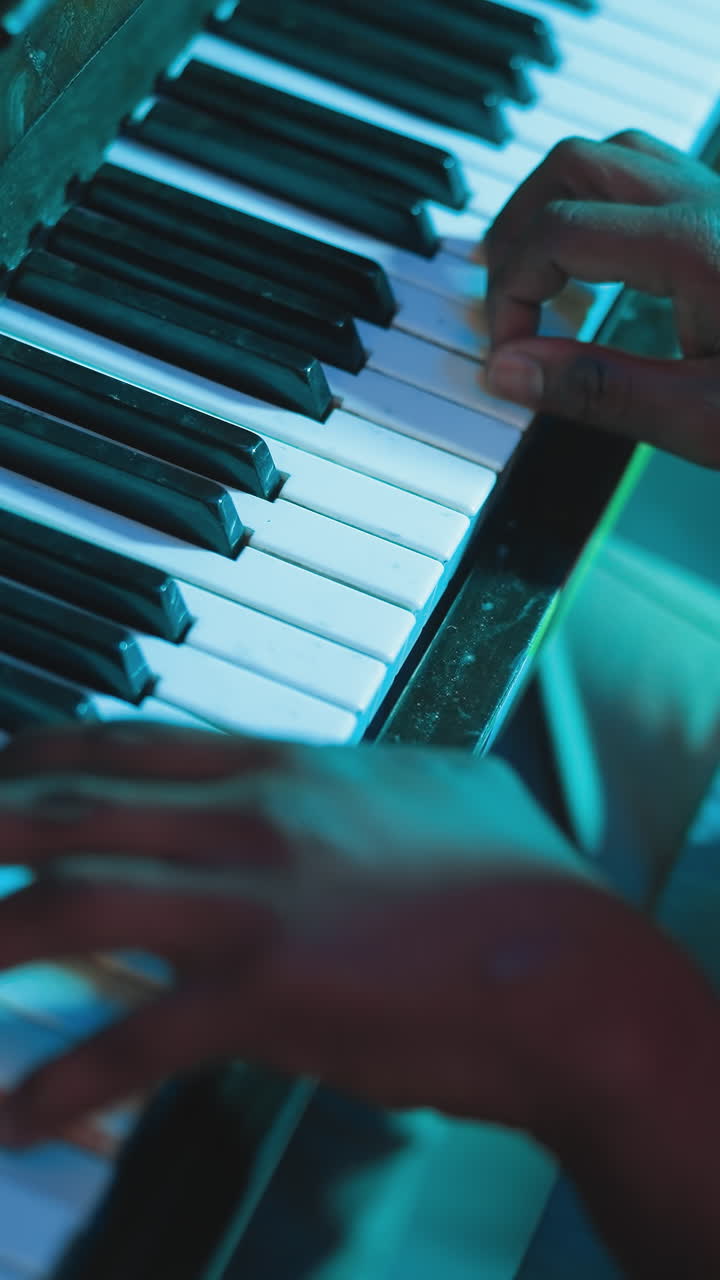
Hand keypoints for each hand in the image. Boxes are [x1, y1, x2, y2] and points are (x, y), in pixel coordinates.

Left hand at [0, 722, 699, 1159]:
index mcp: (287, 769)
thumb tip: (364, 767)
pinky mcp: (268, 994)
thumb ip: (377, 772)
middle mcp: (253, 819)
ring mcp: (254, 902)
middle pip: (72, 810)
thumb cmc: (521, 884)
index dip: (40, 757)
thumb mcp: (442, 789)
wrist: (576, 971)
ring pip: (73, 905)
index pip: (127, 746)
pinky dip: (64, 1082)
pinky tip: (18, 1120)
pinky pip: (135, 1038)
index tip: (1, 773)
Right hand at [483, 130, 719, 465]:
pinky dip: (604, 208)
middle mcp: (710, 202)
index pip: (554, 235)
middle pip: (574, 163)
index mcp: (693, 245)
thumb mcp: (701, 419)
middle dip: (517, 225)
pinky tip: (604, 268)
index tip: (506, 354)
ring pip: (616, 155)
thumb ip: (596, 390)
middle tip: (500, 296)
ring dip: (560, 203)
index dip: (509, 293)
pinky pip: (654, 178)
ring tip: (536, 273)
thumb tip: (509, 371)